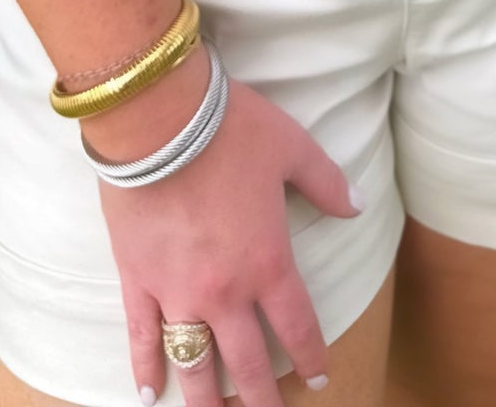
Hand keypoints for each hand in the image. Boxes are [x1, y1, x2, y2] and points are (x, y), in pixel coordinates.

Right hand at [92, 48, 361, 405]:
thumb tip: (357, 206)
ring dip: (207, 402)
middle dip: (263, 401)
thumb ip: (326, 182)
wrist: (158, 118)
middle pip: (248, 364)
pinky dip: (145, 369)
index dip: (310, 357)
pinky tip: (150, 396)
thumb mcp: (291, 147)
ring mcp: (177, 292)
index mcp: (267, 263)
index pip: (297, 326)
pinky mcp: (138, 280)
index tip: (318, 380)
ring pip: (195, 365)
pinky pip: (142, 337)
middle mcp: (225, 292)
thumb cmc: (229, 129)